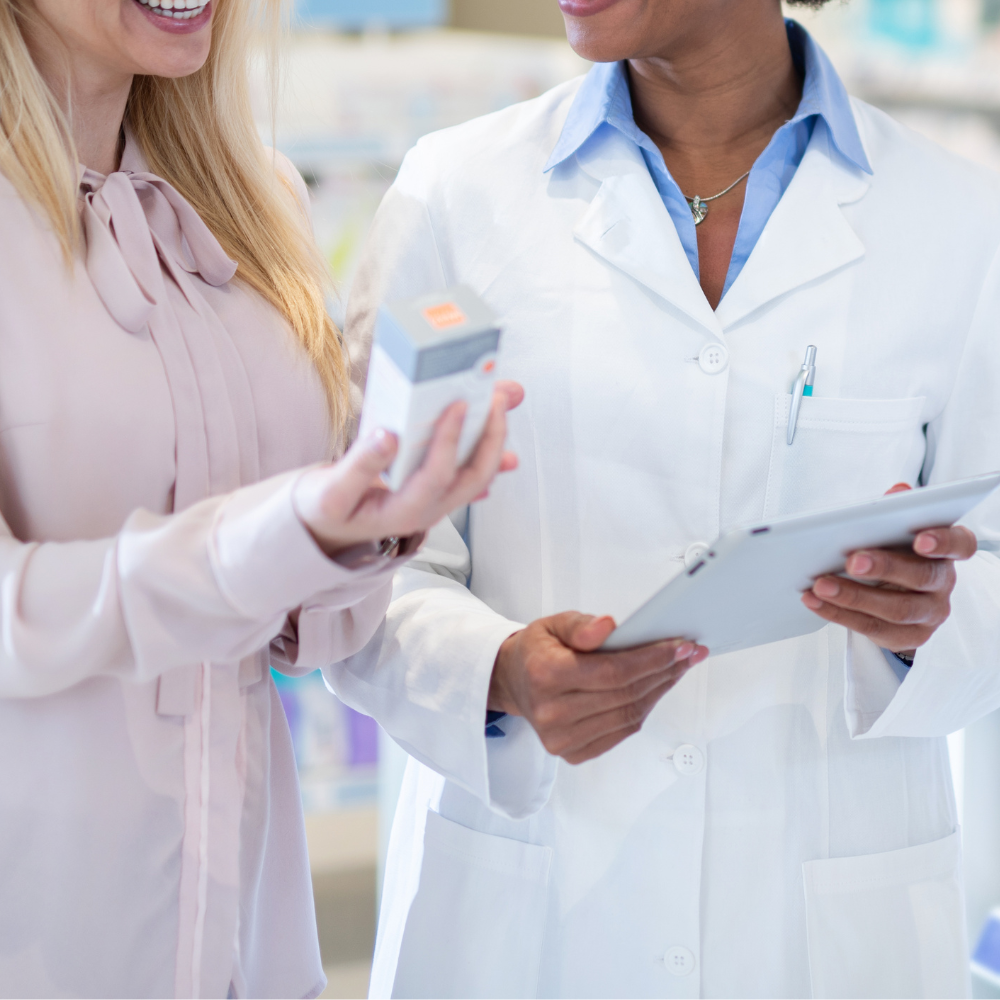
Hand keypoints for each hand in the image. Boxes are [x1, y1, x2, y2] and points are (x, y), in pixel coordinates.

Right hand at [294, 382, 523, 555]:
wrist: (326, 525)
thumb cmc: (326, 509)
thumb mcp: (331, 492)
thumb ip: (358, 467)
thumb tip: (387, 438)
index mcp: (404, 513)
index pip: (437, 476)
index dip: (449, 441)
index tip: (456, 406)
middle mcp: (428, 509)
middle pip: (474, 476)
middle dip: (491, 436)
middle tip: (496, 397)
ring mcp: (436, 500)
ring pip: (477, 471)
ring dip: (494, 436)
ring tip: (504, 401)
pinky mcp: (436, 487)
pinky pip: (468, 467)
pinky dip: (485, 444)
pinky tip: (494, 422)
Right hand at [489, 612, 708, 764]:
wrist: (514, 682)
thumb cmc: (538, 651)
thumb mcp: (553, 624)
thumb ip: (581, 625)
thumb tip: (607, 626)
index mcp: (545, 674)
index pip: (614, 671)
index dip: (653, 659)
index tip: (680, 646)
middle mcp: (551, 712)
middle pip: (626, 694)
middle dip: (664, 671)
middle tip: (688, 654)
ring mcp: (561, 738)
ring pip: (629, 716)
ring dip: (660, 691)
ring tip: (677, 669)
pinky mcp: (573, 752)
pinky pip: (622, 731)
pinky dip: (644, 709)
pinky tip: (655, 689)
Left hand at [801, 482, 977, 653]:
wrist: (894, 596)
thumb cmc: (894, 553)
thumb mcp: (895, 531)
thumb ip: (896, 511)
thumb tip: (898, 491)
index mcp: (945, 551)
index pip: (959, 544)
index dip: (943, 542)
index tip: (920, 539)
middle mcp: (943, 582)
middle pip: (922, 577)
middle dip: (886, 568)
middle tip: (852, 561)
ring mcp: (929, 613)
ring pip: (896, 609)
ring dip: (854, 596)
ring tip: (821, 585)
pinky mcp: (909, 636)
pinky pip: (872, 627)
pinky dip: (838, 614)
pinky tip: (815, 601)